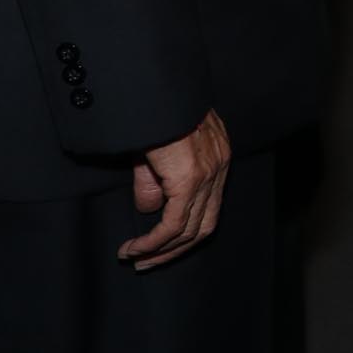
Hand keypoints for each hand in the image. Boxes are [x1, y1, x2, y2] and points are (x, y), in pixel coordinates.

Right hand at [124, 108, 230, 270]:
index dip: (185, 231)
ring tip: (135, 258)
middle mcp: (218, 167)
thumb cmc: (153, 112)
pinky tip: (134, 248)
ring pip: (189, 228)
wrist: (156, 89)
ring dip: (160, 250)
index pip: (209, 206)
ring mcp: (208, 173)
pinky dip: (153, 241)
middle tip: (147, 263)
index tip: (160, 246)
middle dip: (174, 250)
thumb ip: (154, 181)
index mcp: (216, 156)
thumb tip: (150, 209)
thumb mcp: (153, 149)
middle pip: (204, 224)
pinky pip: (173, 222)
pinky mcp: (190, 177)